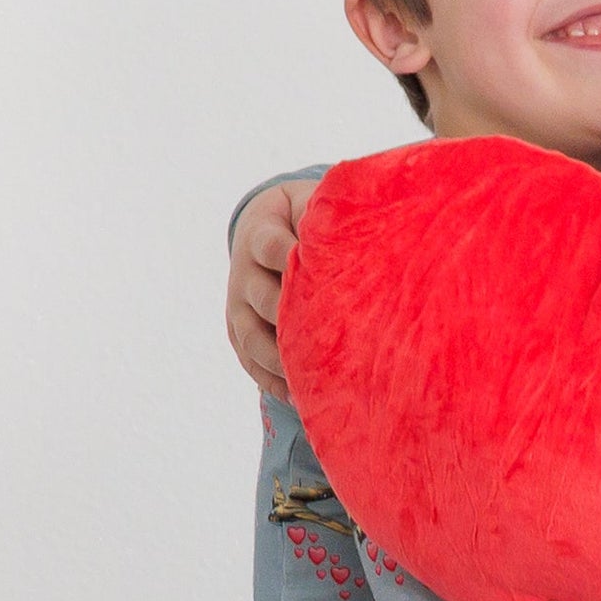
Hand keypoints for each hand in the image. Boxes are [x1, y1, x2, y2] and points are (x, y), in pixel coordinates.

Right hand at [226, 178, 310, 396]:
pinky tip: (297, 397)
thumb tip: (363, 223)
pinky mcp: (239, 332)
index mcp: (261, 233)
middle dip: (290, 317)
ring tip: (310, 381)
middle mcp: (244, 272)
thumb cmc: (304, 216)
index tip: (323, 273)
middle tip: (329, 338)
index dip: (292, 258)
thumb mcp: (312, 203)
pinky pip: (249, 361)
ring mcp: (238, 305)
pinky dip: (271, 381)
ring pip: (252, 337)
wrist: (265, 228)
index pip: (270, 246)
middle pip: (262, 298)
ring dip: (279, 360)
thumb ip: (328, 212)